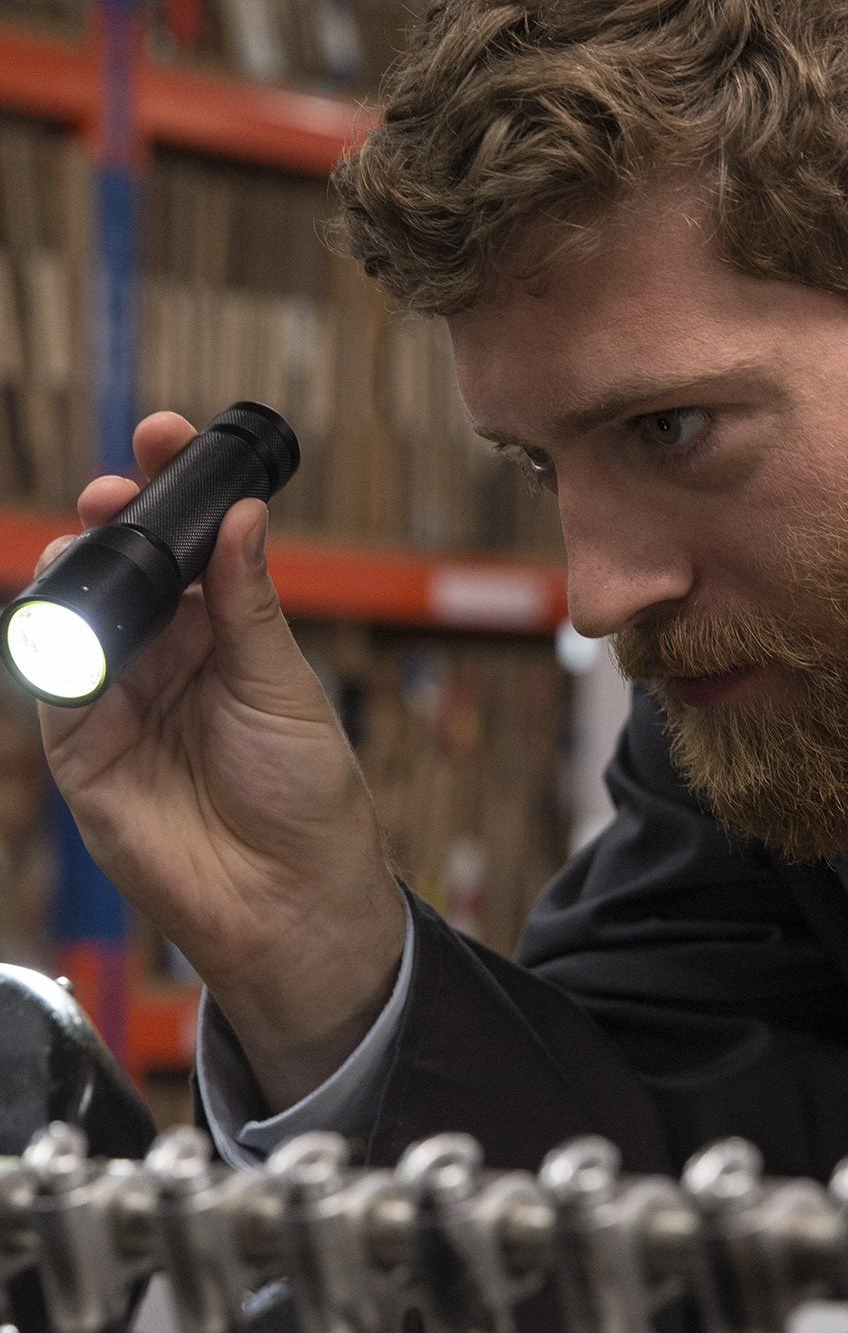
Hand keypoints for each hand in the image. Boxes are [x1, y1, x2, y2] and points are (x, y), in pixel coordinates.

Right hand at [36, 413, 406, 1109]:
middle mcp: (167, 658)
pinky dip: (57, 646)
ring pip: (78, 613)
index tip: (166, 435)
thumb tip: (243, 515)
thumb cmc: (308, 798)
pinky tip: (78, 618)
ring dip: (78, 568)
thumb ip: (250, 604)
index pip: (189, 547)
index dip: (172, 492)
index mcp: (225, 634)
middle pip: (124, 569)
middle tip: (121, 488)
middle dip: (115, 517)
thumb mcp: (286, 685)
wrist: (292, 897)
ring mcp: (119, 699)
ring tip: (98, 540)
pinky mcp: (83, 749)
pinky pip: (54, 685)